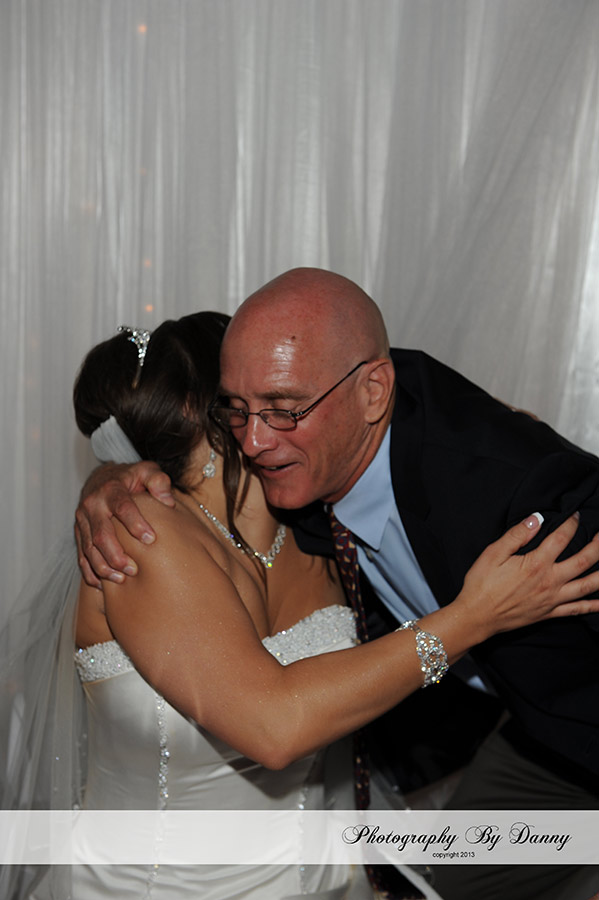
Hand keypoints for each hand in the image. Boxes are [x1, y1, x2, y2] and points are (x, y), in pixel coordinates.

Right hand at [74, 461, 173, 587]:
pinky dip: (90, 571)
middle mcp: (93, 505)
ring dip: (103, 566)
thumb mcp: (146, 471)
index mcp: (111, 489)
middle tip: (134, 569)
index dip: (135, 523)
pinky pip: (81, 555)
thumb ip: (159, 482)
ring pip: (89, 548)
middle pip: (101, 534)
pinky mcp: (79, 532)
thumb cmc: (130, 478)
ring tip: (121, 579)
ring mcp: (83, 520)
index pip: (122, 507)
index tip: (151, 539)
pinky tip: (103, 584)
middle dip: (116, 555)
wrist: (101, 478)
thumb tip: (168, 502)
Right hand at [457, 513, 598, 642]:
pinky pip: (577, 610)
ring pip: (587, 585)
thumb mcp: (493, 553)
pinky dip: (593, 606)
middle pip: (583, 561)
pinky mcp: (549, 613)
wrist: (477, 616)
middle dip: (598, 546)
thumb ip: (516, 535)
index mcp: (536, 564)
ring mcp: (552, 599)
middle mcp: (550, 581)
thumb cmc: (481, 584)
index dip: (571, 524)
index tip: (575, 515)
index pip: (561, 538)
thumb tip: (536, 518)